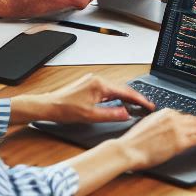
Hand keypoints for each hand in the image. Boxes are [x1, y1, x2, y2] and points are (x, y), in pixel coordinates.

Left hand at [17, 73, 155, 124]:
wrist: (47, 106)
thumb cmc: (64, 110)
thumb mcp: (90, 116)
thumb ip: (111, 114)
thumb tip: (126, 114)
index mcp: (100, 85)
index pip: (125, 92)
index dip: (139, 100)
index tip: (149, 105)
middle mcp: (98, 79)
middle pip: (122, 89)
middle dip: (134, 98)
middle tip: (146, 106)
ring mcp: (92, 81)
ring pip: (114, 90)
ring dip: (124, 97)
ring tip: (135, 106)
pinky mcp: (88, 85)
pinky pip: (106, 90)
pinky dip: (115, 97)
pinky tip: (117, 103)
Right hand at [117, 109, 195, 169]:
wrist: (129, 149)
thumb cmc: (134, 141)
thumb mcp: (149, 123)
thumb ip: (161, 122)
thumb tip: (168, 125)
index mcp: (166, 112)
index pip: (185, 115)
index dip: (194, 120)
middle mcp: (174, 118)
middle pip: (195, 120)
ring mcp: (178, 129)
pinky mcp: (180, 142)